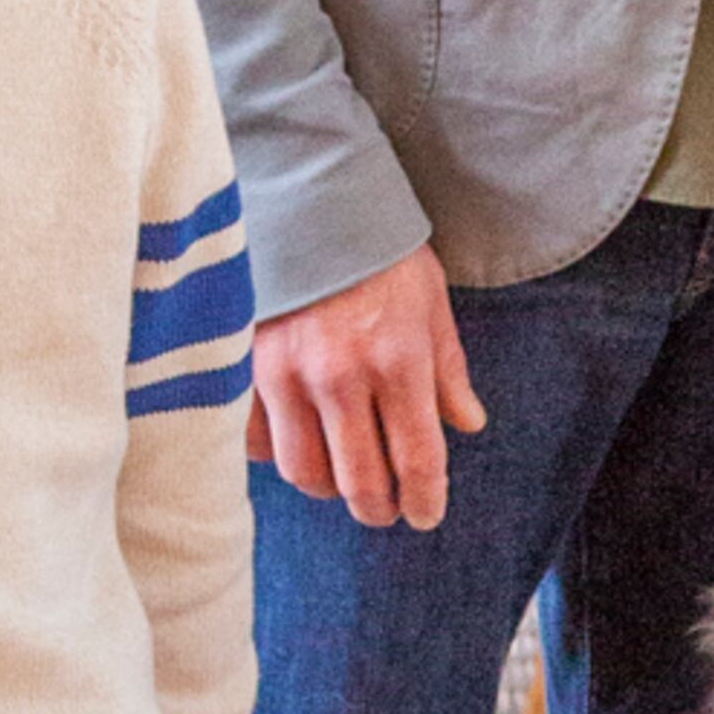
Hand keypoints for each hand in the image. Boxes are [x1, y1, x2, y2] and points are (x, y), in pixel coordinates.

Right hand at [249, 245, 484, 529]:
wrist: (306, 198)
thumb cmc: (379, 250)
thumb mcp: (431, 304)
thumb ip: (448, 371)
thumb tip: (468, 424)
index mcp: (397, 362)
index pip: (416, 460)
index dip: (424, 499)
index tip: (426, 515)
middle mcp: (340, 378)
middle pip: (358, 482)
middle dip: (378, 508)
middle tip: (385, 510)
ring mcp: (285, 375)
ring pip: (303, 471)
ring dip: (327, 487)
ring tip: (342, 480)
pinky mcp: (245, 367)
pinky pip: (255, 439)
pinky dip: (276, 453)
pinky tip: (298, 443)